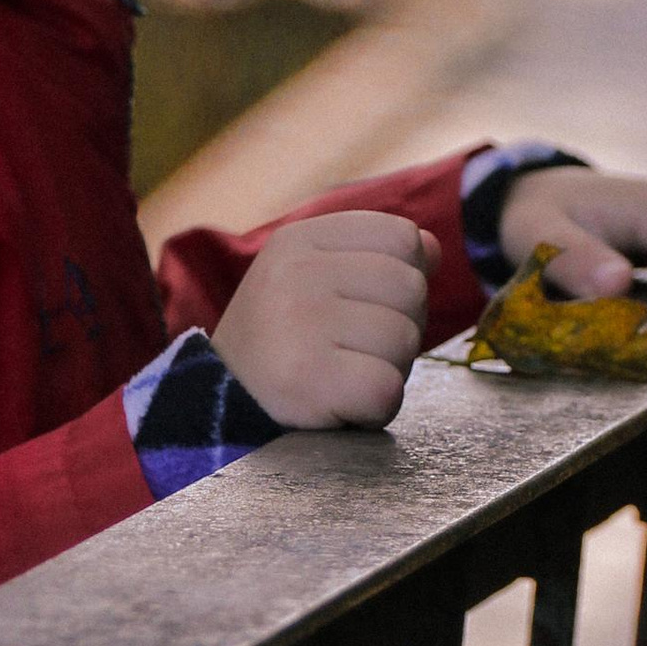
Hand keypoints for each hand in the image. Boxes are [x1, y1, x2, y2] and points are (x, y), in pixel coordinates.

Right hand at [210, 211, 431, 430]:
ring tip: (339, 376)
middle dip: (397, 328)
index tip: (359, 307)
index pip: (403, 237)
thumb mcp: (312, 280)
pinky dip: (375, 408)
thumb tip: (431, 247)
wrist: (214, 406)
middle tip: (349, 351)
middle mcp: (296, 273)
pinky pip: (388, 389)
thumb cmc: (280, 343)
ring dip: (386, 370)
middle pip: (411, 288)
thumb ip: (373, 257)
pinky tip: (339, 404)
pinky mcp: (309, 379)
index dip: (399, 280)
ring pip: (405, 340)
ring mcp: (300, 324)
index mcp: (299, 239)